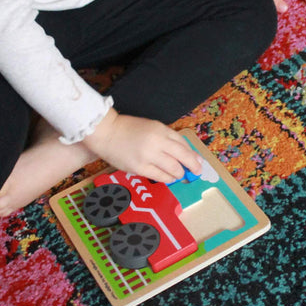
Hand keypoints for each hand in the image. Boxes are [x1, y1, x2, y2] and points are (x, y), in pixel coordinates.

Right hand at [83, 108, 201, 182]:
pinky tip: (169, 178)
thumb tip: (187, 154)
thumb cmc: (130, 129)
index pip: (183, 145)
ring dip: (179, 174)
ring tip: (178, 174)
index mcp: (160, 130)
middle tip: (194, 172)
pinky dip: (168, 179)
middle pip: (182, 158)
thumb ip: (169, 138)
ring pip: (173, 170)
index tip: (198, 162)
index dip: (193, 156)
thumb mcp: (153, 127)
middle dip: (191, 167)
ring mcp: (148, 156)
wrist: (107, 134)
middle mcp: (156, 143)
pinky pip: (160, 177)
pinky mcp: (139, 168)